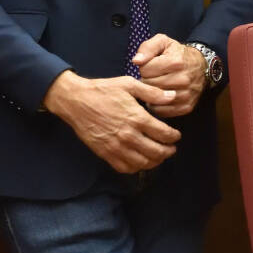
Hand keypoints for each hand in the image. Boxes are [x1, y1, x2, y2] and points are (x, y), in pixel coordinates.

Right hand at [42, 70, 180, 173]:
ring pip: (143, 163)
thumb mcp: (128, 84)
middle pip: (156, 152)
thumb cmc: (102, 90)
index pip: (163, 134)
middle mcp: (128, 135)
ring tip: (159, 156)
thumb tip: (172, 96)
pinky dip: (136, 167)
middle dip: (168, 151)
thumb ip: (152, 92)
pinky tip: (140, 161)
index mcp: (136, 117)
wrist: (76, 101)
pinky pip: (125, 168)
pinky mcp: (106, 154)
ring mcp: (116, 147)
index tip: (176, 136)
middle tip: (171, 148)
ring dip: (155, 161)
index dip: (174, 137)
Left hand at [132, 34, 205, 117]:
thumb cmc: (177, 53)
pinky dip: (157, 105)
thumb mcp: (163, 42)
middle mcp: (183, 79)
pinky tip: (160, 95)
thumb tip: (136, 61)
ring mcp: (186, 95)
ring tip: (157, 84)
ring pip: (154, 99)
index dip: (144, 67)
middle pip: (149, 84)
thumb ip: (147, 48)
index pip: (145, 70)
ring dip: (152, 92)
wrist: (201, 66)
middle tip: (154, 75)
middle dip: (147, 79)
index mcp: (175, 62)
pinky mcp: (187, 107)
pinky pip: (162, 111)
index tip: (151, 65)